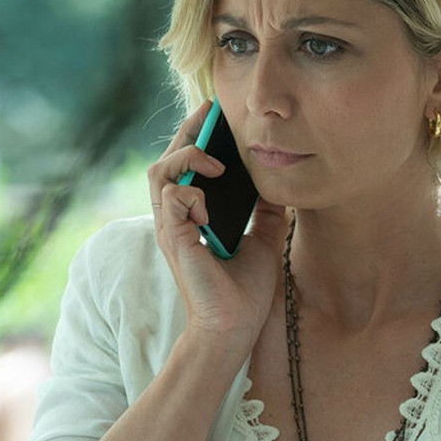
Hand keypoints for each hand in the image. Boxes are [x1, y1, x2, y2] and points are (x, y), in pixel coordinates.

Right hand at [147, 101, 286, 350]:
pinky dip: (191, 193)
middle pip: (168, 158)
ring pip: (160, 170)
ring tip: (217, 165)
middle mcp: (177, 217)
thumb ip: (266, 211)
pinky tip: (210, 210)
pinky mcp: (174, 239)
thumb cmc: (244, 291)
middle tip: (212, 111)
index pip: (188, 165)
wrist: (235, 328)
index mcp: (194, 215)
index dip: (198, 136)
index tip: (218, 114)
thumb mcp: (265, 239)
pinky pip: (172, 197)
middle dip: (189, 131)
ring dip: (187, 157)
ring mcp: (171, 227)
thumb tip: (279, 185)